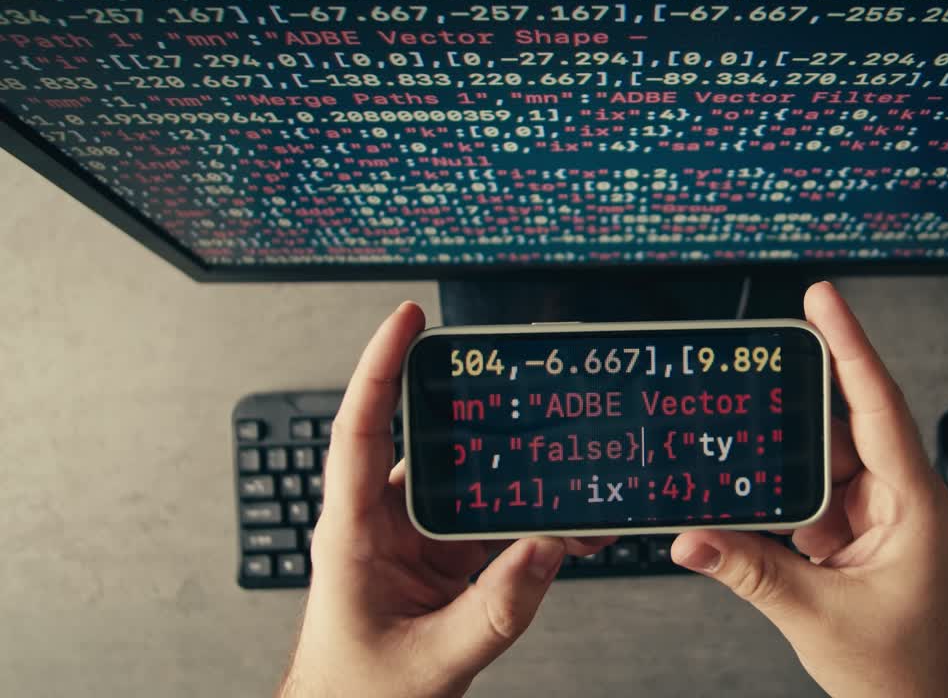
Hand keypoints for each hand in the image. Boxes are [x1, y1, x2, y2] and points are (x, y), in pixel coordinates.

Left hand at [278, 302, 612, 697]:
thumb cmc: (359, 697)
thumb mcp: (434, 659)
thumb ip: (496, 610)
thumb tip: (545, 549)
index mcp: (353, 534)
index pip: (360, 429)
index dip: (379, 365)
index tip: (406, 318)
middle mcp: (381, 525)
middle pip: (429, 445)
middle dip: (478, 415)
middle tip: (521, 380)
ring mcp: (412, 543)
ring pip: (467, 488)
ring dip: (514, 479)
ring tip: (563, 464)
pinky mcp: (439, 563)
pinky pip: (486, 526)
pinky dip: (525, 523)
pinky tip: (562, 524)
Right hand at [671, 282, 947, 697]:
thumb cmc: (903, 671)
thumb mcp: (817, 616)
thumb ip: (751, 571)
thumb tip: (693, 538)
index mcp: (912, 504)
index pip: (877, 404)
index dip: (849, 344)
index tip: (823, 298)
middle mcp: (897, 499)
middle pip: (839, 427)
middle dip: (792, 411)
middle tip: (750, 374)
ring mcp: (876, 517)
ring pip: (819, 464)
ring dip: (780, 467)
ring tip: (737, 459)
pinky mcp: (854, 536)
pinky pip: (810, 499)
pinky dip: (778, 501)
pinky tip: (750, 506)